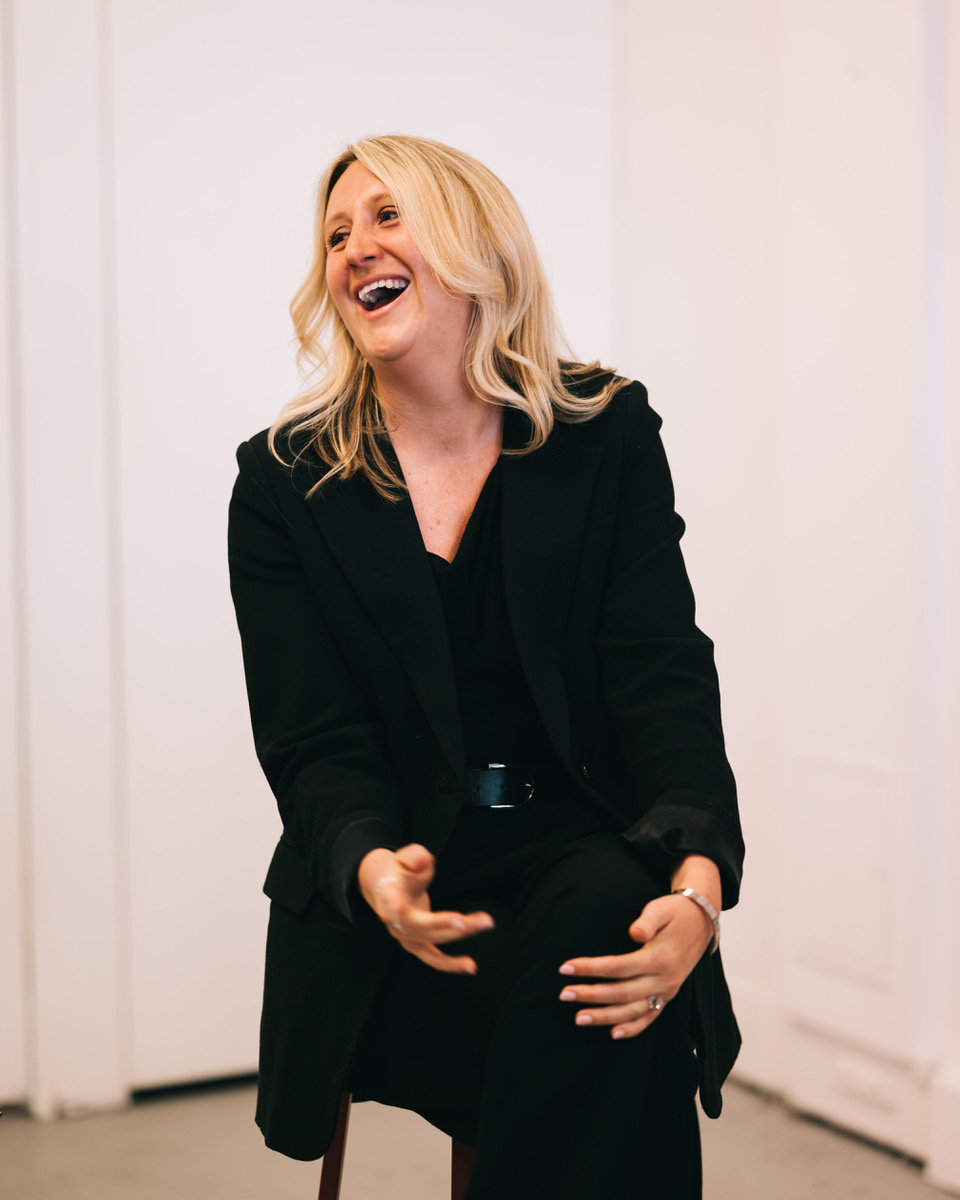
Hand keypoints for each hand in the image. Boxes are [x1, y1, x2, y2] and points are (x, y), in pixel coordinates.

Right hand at [358, 844, 493, 973]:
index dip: (394, 905)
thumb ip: (415, 856)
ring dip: (458, 934)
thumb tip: (423, 860)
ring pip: (431, 940)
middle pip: (419, 924)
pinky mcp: (416, 945)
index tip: (399, 909)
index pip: (390, 899)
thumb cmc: (399, 872)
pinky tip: (469, 966)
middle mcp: (394, 919)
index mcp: (388, 893)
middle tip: (466, 921)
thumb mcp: (405, 856)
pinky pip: (433, 958)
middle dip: (444, 923)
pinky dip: (451, 964)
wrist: (385, 887)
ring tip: (483, 924)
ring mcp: (404, 935)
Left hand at [557, 892, 713, 1038]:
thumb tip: (634, 932)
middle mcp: (664, 980)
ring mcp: (667, 991)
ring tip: (578, 1018)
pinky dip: (632, 1028)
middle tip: (563, 995)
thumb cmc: (674, 913)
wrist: (701, 923)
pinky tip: (613, 1034)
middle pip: (621, 993)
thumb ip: (647, 921)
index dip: (591, 968)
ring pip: (632, 1011)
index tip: (565, 968)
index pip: (618, 967)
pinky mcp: (667, 997)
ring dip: (605, 1017)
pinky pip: (650, 1018)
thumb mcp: (661, 909)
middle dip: (590, 995)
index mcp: (660, 957)